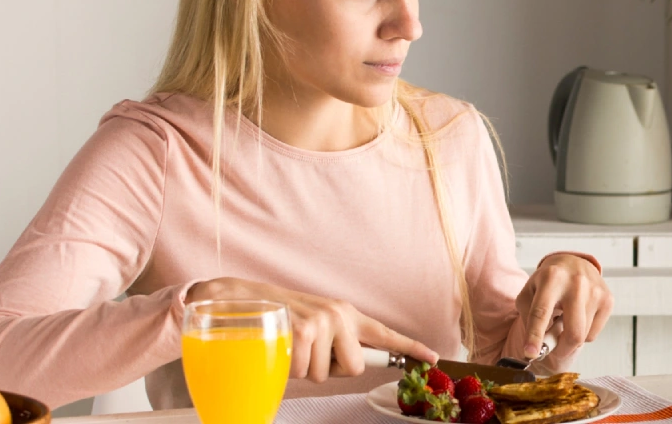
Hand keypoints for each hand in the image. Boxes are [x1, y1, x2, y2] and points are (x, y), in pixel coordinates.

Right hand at [186, 278, 438, 381]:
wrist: (237, 299)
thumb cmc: (277, 318)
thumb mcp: (313, 325)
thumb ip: (337, 341)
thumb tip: (355, 363)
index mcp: (345, 313)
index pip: (383, 333)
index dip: (411, 349)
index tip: (434, 358)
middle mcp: (338, 314)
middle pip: (355, 367)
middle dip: (330, 370)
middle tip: (307, 353)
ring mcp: (321, 321)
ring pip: (326, 374)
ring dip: (305, 369)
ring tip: (289, 348)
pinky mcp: (303, 331)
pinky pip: (307, 371)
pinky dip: (291, 370)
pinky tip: (281, 349)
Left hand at [515, 254, 612, 359]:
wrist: (573, 263)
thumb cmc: (548, 281)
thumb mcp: (529, 292)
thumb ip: (528, 317)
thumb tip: (539, 346)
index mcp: (551, 278)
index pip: (541, 312)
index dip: (534, 336)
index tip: (530, 353)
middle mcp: (576, 283)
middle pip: (573, 332)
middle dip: (561, 350)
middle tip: (553, 350)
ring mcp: (595, 291)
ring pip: (583, 336)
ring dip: (570, 338)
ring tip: (564, 321)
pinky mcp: (607, 299)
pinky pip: (593, 334)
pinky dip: (582, 333)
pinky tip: (577, 317)